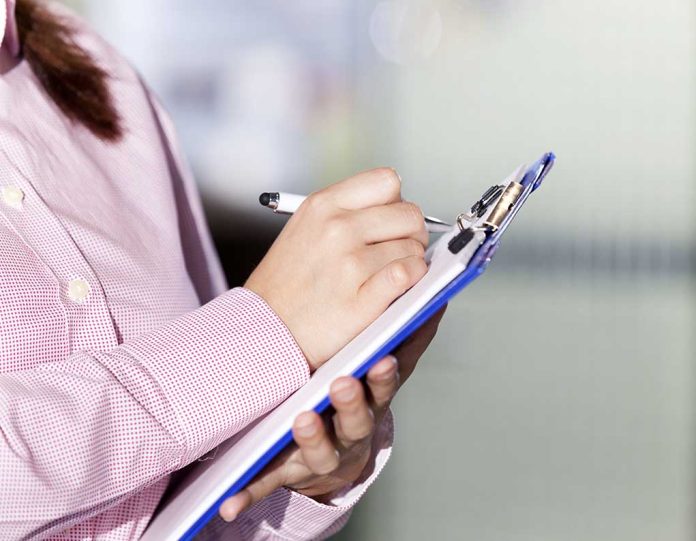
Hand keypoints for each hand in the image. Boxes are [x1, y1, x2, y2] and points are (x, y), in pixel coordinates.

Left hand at [218, 306, 445, 521]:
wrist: (336, 453)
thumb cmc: (360, 400)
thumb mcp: (383, 374)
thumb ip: (406, 341)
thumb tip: (434, 300)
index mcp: (372, 404)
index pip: (383, 390)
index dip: (384, 377)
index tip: (382, 359)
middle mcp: (350, 434)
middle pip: (356, 423)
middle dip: (351, 405)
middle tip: (342, 384)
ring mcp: (320, 455)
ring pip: (319, 453)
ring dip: (312, 439)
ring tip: (302, 420)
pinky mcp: (287, 471)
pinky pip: (267, 483)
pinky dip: (249, 494)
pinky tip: (228, 504)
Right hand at [245, 169, 427, 370]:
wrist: (264, 329)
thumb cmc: (285, 283)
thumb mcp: (304, 226)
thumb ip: (345, 211)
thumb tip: (394, 207)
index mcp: (324, 206)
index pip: (388, 182)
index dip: (396, 202)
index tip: (390, 220)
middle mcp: (337, 230)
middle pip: (409, 214)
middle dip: (411, 233)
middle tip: (399, 249)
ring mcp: (349, 265)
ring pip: (413, 248)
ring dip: (410, 262)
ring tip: (387, 273)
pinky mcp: (361, 301)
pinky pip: (408, 275)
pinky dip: (413, 279)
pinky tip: (401, 285)